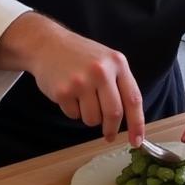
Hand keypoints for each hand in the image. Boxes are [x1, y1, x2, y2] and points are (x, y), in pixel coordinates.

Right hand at [26, 28, 143, 145]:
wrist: (48, 44)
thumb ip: (120, 84)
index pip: (133, 99)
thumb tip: (131, 120)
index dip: (137, 124)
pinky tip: (69, 94)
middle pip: (114, 113)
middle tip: (109, 135)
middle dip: (111, 129)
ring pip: (93, 119)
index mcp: (117, 63)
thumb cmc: (80, 56)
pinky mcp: (63, 91)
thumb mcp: (107, 60)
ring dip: (89, 118)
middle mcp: (101, 71)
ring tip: (83, 100)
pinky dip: (73, 111)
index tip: (137, 141)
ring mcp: (81, 81)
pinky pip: (73, 115)